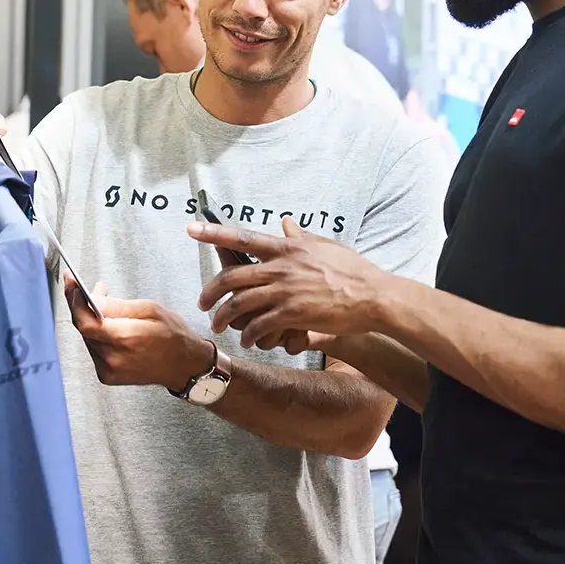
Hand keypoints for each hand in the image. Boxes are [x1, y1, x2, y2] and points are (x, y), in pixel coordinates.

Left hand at [64, 274, 213, 388]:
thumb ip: (118, 306)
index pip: (86, 322)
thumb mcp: (151, 309)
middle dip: (81, 305)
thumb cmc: (173, 336)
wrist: (183, 365)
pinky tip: (106, 324)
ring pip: (87, 338)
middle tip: (83, 288)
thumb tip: (92, 299)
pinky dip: (96, 334)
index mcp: (125, 338)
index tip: (72, 283)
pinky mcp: (108, 375)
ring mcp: (109, 369)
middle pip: (83, 328)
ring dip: (89, 318)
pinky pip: (94, 349)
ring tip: (102, 303)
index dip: (75, 301)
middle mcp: (113, 358)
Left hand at [187, 216, 382, 348]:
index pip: (243, 237)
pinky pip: (260, 325)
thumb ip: (301, 236)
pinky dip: (250, 334)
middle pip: (232, 276)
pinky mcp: (293, 313)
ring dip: (224, 317)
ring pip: (240, 303)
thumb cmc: (352, 270)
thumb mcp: (325, 246)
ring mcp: (286, 290)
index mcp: (287, 247)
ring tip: (219, 326)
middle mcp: (281, 266)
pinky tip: (249, 340)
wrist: (373, 296)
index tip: (191, 229)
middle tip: (202, 303)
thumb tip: (286, 223)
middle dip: (210, 291)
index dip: (214, 233)